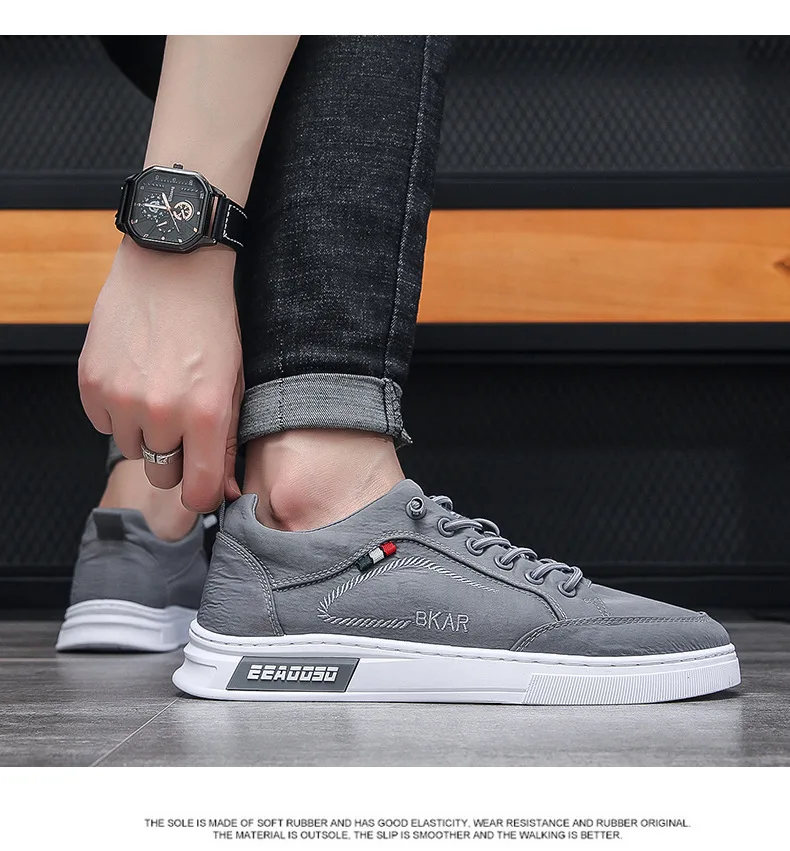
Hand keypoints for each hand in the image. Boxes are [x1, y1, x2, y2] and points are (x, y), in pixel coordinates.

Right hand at [79, 236, 242, 511]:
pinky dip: (119, 411)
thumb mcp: (234, 383)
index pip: (197, 492)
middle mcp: (160, 412)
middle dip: (174, 459)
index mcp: (206, 414)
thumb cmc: (212, 324)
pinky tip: (136, 377)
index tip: (202, 484)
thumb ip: (229, 442)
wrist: (171, 268)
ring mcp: (120, 398)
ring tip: (159, 389)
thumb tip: (227, 492)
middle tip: (183, 423)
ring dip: (145, 432)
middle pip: (161, 476)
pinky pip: (104, 423)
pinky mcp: (91, 383)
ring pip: (132, 449)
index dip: (202, 494)